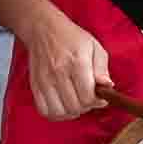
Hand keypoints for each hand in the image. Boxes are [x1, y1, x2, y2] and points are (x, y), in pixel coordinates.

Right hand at [21, 5, 111, 124]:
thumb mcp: (94, 47)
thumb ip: (102, 68)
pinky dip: (55, 114)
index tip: (100, 98)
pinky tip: (62, 106)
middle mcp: (59, 73)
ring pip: (59, 112)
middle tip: (88, 99)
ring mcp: (45, 81)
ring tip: (75, 104)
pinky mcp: (35, 85)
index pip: (87, 97)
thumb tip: (107, 86)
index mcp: (77, 63)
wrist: (44, 30)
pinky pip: (44, 110)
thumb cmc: (70, 37)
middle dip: (85, 107)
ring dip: (70, 113)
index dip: (97, 102)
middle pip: (74, 107)